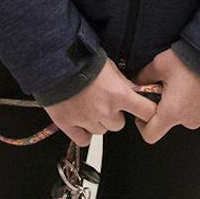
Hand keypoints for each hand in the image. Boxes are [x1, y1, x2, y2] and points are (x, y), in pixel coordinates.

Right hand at [41, 62, 157, 147]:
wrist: (52, 60)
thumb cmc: (80, 59)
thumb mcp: (108, 65)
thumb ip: (121, 82)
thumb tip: (131, 90)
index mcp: (119, 94)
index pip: (147, 112)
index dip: (147, 112)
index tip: (145, 112)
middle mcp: (105, 111)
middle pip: (118, 125)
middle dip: (113, 115)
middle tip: (102, 101)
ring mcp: (87, 120)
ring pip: (101, 131)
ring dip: (97, 122)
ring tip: (86, 106)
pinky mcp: (68, 124)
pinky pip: (83, 139)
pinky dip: (82, 132)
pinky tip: (78, 120)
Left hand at [136, 50, 199, 143]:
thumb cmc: (190, 61)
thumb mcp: (159, 64)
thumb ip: (143, 77)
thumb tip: (135, 82)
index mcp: (172, 113)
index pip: (150, 134)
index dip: (142, 125)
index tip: (143, 111)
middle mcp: (189, 120)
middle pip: (169, 121)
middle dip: (163, 106)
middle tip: (164, 86)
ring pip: (185, 114)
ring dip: (180, 103)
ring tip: (182, 82)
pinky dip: (195, 101)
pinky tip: (195, 83)